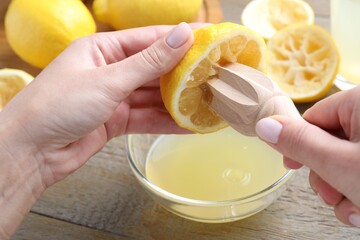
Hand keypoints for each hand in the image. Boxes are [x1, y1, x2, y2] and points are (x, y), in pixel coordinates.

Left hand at [0, 23, 197, 237]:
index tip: (208, 41)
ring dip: (177, 101)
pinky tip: (188, 124)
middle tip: (213, 76)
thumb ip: (148, 61)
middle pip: (154, 69)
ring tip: (206, 102)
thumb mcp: (109, 79)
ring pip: (152, 96)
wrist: (31, 152)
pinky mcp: (115, 120)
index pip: (149, 39)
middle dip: (182, 74)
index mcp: (103, 49)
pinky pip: (146, 117)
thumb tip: (182, 35)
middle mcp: (110, 70)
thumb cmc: (59, 106)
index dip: (179, 40)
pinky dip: (165, 121)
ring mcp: (114, 96)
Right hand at [255, 86, 359, 226]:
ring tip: (356, 209)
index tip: (293, 167)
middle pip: (329, 143)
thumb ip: (299, 143)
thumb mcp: (338, 163)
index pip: (313, 118)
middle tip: (333, 195)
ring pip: (345, 161)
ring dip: (343, 191)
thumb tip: (264, 125)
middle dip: (326, 177)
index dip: (299, 146)